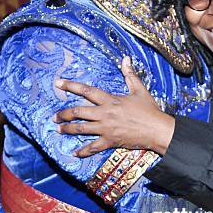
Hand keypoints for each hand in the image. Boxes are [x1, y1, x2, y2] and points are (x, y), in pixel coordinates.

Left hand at [54, 57, 174, 155]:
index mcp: (111, 100)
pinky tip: (75, 153)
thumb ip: (130, 74)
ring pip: (82, 129)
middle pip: (78, 112)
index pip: (87, 91)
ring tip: (59, 129)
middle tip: (55, 116)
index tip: (58, 83)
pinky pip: (93, 147)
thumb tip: (126, 59)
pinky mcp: (110, 141)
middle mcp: (105, 114)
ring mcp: (106, 129)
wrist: (157, 130)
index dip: (71, 86)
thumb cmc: (149, 110)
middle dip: (64, 114)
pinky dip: (83, 151)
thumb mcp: (140, 90)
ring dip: (68, 129)